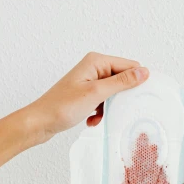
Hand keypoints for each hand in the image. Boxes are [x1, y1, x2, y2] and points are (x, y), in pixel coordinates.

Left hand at [28, 52, 148, 141]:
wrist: (39, 122)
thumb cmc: (62, 107)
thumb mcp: (96, 93)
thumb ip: (122, 82)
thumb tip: (144, 72)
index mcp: (96, 61)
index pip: (129, 65)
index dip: (136, 82)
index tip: (138, 98)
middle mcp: (93, 67)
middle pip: (122, 80)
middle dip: (120, 97)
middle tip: (114, 109)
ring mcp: (89, 80)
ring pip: (113, 93)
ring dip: (109, 107)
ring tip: (98, 115)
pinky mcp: (86, 93)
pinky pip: (103, 101)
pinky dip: (101, 111)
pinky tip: (92, 119)